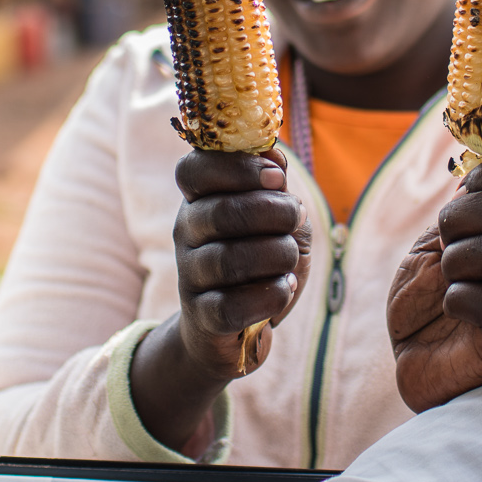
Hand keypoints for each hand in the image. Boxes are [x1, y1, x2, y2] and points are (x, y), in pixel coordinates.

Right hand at [131, 147, 310, 453]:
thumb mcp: (277, 214)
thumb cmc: (261, 257)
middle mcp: (186, 232)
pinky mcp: (202, 316)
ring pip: (227, 260)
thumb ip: (274, 182)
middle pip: (221, 213)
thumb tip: (272, 156)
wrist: (239, 326)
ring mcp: (190, 275)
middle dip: (273, 213)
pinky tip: (285, 289)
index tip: (276, 177)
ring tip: (290, 258)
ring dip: (275, 255)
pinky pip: (230, 306)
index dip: (236, 167)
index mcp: (200, 198)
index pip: (192, 170)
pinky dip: (268, 296)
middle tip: (294, 219)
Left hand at [387, 158, 481, 413]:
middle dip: (461, 216)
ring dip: (458, 260)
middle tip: (444, 244)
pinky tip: (452, 308)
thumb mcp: (429, 250)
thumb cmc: (425, 306)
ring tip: (448, 279)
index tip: (463, 194)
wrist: (416, 366)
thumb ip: (454, 221)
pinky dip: (459, 299)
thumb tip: (470, 186)